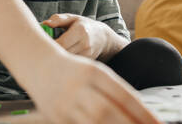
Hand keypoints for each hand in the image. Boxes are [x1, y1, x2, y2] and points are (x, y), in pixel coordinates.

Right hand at [29, 51, 162, 123]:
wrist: (38, 63)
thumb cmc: (74, 69)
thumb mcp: (97, 73)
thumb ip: (116, 92)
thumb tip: (140, 114)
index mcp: (94, 72)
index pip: (124, 96)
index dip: (143, 114)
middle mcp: (80, 87)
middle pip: (109, 112)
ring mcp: (65, 103)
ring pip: (94, 122)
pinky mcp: (55, 117)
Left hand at [42, 13, 107, 59]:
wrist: (103, 38)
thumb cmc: (84, 26)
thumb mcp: (73, 18)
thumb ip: (58, 19)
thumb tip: (44, 23)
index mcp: (80, 31)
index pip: (61, 43)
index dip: (49, 45)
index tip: (40, 44)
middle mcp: (85, 44)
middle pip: (63, 54)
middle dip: (50, 53)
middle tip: (41, 51)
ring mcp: (87, 55)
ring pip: (66, 62)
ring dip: (56, 60)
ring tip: (50, 55)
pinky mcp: (87, 63)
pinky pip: (72, 65)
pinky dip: (63, 63)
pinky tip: (59, 60)